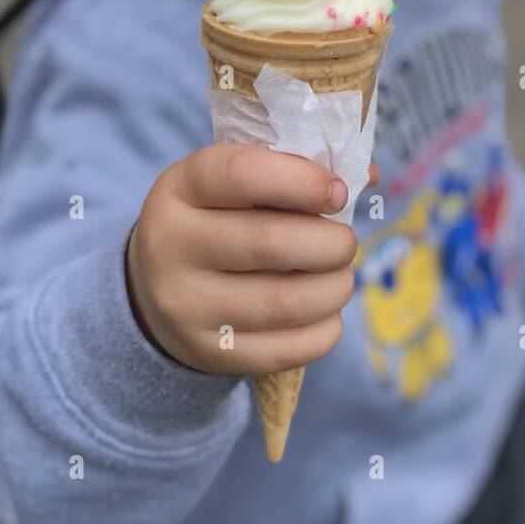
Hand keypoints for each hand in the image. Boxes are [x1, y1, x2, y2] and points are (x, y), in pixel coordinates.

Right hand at [126, 145, 359, 376]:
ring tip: (340, 277)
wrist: (155, 288)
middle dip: (331, 242)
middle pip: (271, 242)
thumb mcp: (234, 183)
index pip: (242, 174)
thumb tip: (369, 175)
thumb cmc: (217, 219)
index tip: (338, 192)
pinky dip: (325, 330)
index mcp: (181, 188)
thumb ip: (295, 171)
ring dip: (335, 288)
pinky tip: (326, 312)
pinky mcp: (208, 353)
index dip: (303, 180)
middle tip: (345, 242)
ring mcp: (185, 306)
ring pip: (286, 302)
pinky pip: (286, 350)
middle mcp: (171, 246)